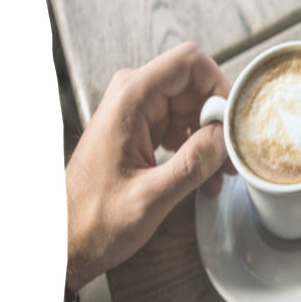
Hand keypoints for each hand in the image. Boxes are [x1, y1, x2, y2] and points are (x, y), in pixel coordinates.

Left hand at [65, 42, 234, 292]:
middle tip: (231, 158)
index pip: (189, 63)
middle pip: (194, 85)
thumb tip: (225, 139)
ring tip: (218, 175)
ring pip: (191, 106)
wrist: (67, 238)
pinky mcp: (140, 129)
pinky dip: (197, 147)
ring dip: (210, 137)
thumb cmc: (95, 220)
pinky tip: (202, 177)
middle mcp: (132, 97)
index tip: (232, 124)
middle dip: (218, 119)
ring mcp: (136, 112)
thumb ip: (192, 165)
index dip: (219, 86)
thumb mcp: (150, 198)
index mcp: (130, 101)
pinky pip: (180, 125)